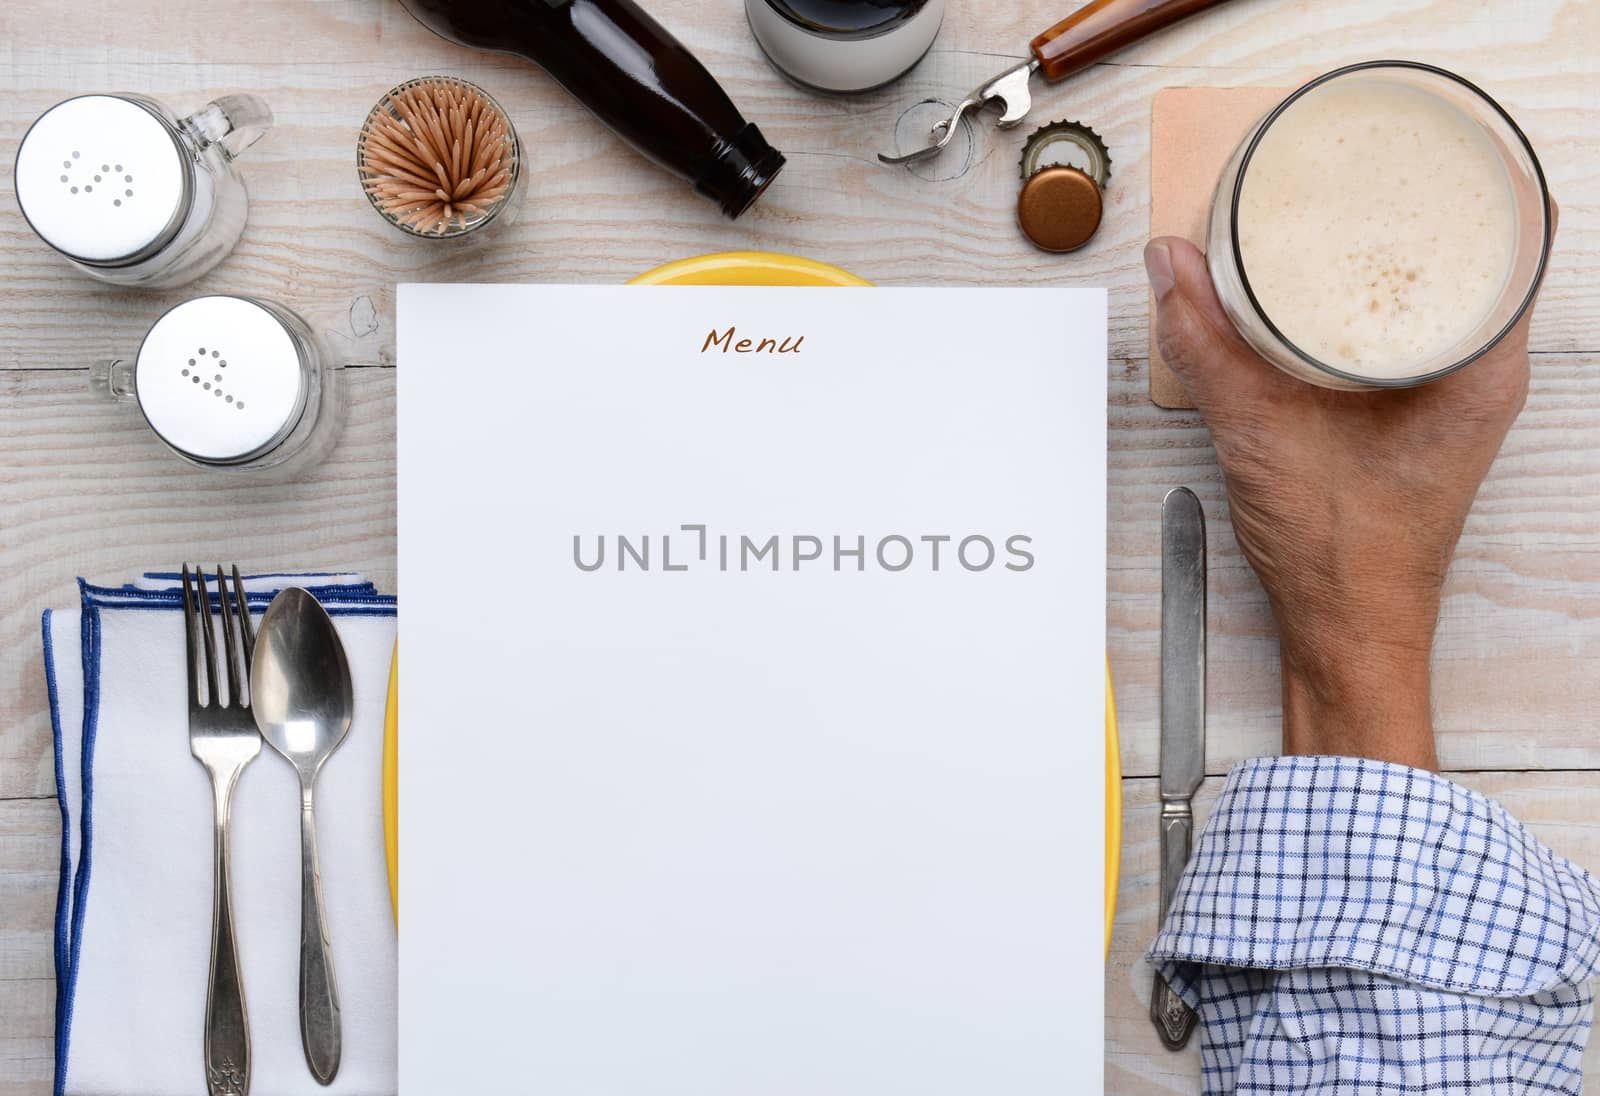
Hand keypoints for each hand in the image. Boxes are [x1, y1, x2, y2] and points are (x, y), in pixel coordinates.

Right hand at [1145, 226, 1552, 770]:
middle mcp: (1483, 381)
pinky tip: (1323, 294)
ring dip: (1391, 261)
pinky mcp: (1418, 418)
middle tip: (1354, 181)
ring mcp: (1455, 401)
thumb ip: (1209, 344)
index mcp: (1481, 372)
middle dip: (1415, 213)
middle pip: (1476, 259)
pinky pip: (1408, 336)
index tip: (1414, 157)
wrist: (1345, 630)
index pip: (1515, 240)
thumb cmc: (1343, 556)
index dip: (1471, 184)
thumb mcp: (1261, 430)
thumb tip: (1171, 264)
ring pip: (1440, 298)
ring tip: (1337, 220)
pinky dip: (1370, 306)